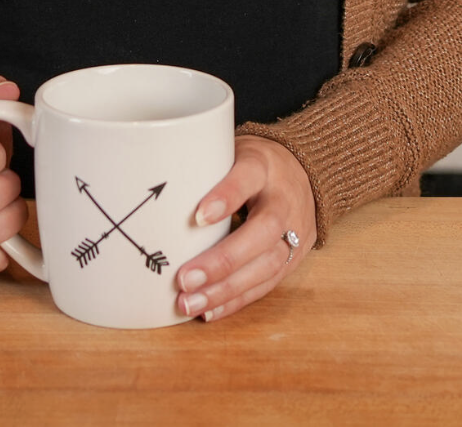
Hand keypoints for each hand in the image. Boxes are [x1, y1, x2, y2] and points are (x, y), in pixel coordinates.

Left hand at [173, 135, 316, 321]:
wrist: (306, 174)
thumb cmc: (254, 164)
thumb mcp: (233, 151)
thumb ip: (205, 167)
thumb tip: (154, 187)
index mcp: (264, 166)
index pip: (248, 176)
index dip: (226, 196)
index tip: (198, 217)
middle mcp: (283, 200)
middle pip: (263, 231)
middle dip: (224, 260)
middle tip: (185, 279)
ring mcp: (294, 232)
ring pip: (266, 265)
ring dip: (226, 290)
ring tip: (189, 303)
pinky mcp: (293, 259)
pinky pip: (267, 284)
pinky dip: (236, 300)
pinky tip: (209, 310)